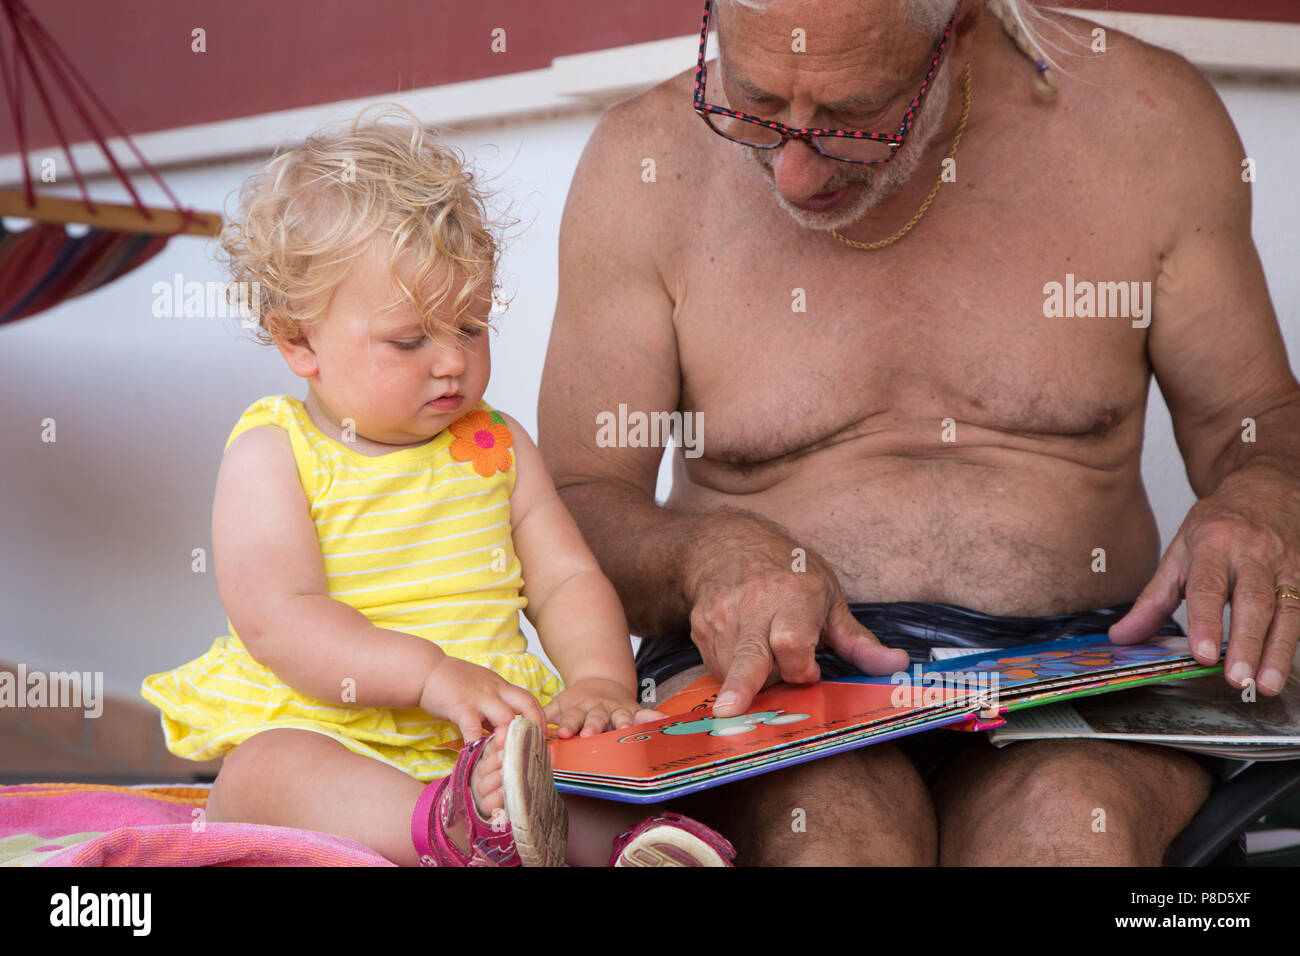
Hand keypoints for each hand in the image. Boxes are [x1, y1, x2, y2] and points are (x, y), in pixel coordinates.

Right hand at [418, 656, 548, 742]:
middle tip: (536, 747)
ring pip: (504, 716)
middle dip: (535, 726)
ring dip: (511, 736)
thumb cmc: (455, 683)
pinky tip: (478, 755)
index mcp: (501, 687)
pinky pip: (472, 727)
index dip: (540, 717)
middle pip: (526, 704)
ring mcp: (479, 698)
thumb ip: (495, 708)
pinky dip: (476, 742)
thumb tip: (507, 731)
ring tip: (512, 755)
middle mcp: (495, 690)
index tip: (543, 736)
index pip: (529, 699)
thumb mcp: (482, 690)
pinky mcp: (460, 707)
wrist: (427, 670)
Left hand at [543, 677, 666, 738]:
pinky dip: (654, 718)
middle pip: (596, 718)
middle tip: (589, 734)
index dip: (567, 725)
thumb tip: (518, 728)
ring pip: (621, 718)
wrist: (601, 683)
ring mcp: (617, 710)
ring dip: (623, 724)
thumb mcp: (558, 706)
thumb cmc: (576, 703)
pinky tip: (664, 721)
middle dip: (593, 726)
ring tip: (627, 729)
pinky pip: (646, 715)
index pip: (571, 718)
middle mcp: (599, 710)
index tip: (562, 733)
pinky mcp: (634, 711)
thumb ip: (542, 717)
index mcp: (578, 709)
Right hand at [685, 512, 908, 717]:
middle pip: (748, 656)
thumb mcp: (829, 597)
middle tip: (729, 711)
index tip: (811, 672)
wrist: (728, 545)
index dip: (801, 668)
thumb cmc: (787, 573)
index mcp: (793, 596)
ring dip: (754, 680)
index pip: (792, 643)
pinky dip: (734, 672)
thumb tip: (897, 664)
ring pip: (735, 671)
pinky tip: (745, 651)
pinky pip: (719, 667)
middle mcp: (754, 606)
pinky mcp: (700, 629)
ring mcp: (722, 618)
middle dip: (740, 686)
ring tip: (766, 655)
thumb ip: (858, 640)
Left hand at [1109, 465, 1299, 695]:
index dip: (1205, 621)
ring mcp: (1285, 565)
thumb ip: (1152, 600)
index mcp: (1213, 544)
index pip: (1208, 586)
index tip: (1202, 654)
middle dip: (1246, 643)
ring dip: (1278, 652)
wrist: (1265, 490)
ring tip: (1267, 685)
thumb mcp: (1178, 553)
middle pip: (1253, 601)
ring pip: (1287, 610)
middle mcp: (1252, 554)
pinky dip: (1294, 640)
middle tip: (1237, 679)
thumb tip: (1122, 636)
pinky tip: (1283, 667)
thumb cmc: (1217, 526)